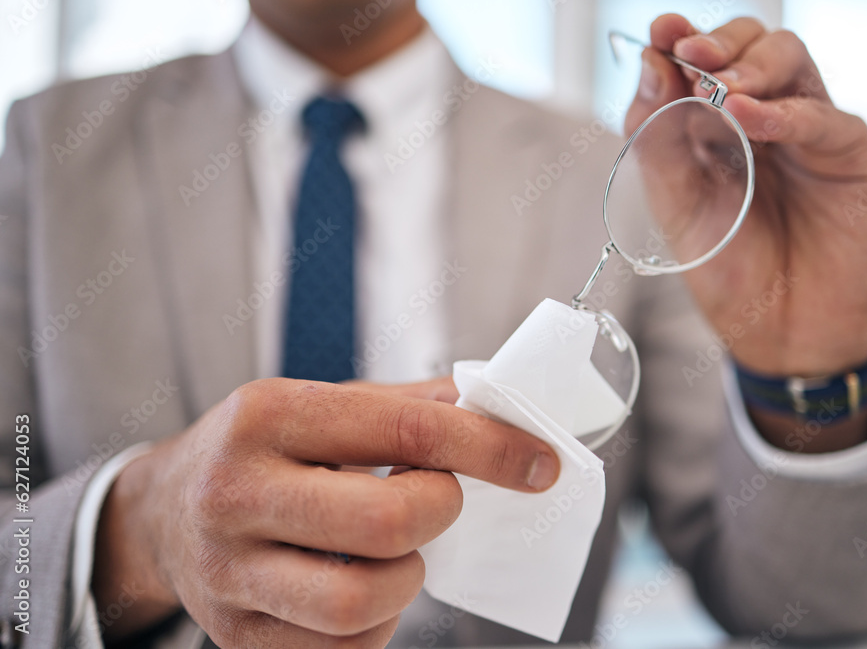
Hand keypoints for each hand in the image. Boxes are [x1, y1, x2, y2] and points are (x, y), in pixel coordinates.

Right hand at [93, 376, 558, 646]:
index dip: (490, 448)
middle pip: (386, 523)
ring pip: (362, 602)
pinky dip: (378, 623)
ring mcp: (229, 573)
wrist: (162, 510)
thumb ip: (406, 406)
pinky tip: (363, 586)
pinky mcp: (233, 635)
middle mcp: (237, 492)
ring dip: (408, 578)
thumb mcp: (318, 404)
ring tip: (395, 551)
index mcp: (269, 415)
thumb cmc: (262, 449)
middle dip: (440, 513)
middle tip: (439, 501)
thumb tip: (497, 411)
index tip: (540, 463)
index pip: (406, 429)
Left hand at [626, 14, 866, 377]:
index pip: (701, 62)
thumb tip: (648, 64)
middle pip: (751, 44)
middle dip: (719, 41)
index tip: (661, 31)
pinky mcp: (846, 155)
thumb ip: (657, 139)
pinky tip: (750, 117)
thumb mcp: (675, 208)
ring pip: (791, 61)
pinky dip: (784, 113)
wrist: (779, 335)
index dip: (681, 39)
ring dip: (750, 65)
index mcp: (713, 126)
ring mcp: (805, 132)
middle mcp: (761, 118)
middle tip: (689, 51)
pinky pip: (822, 117)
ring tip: (718, 89)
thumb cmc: (729, 272)